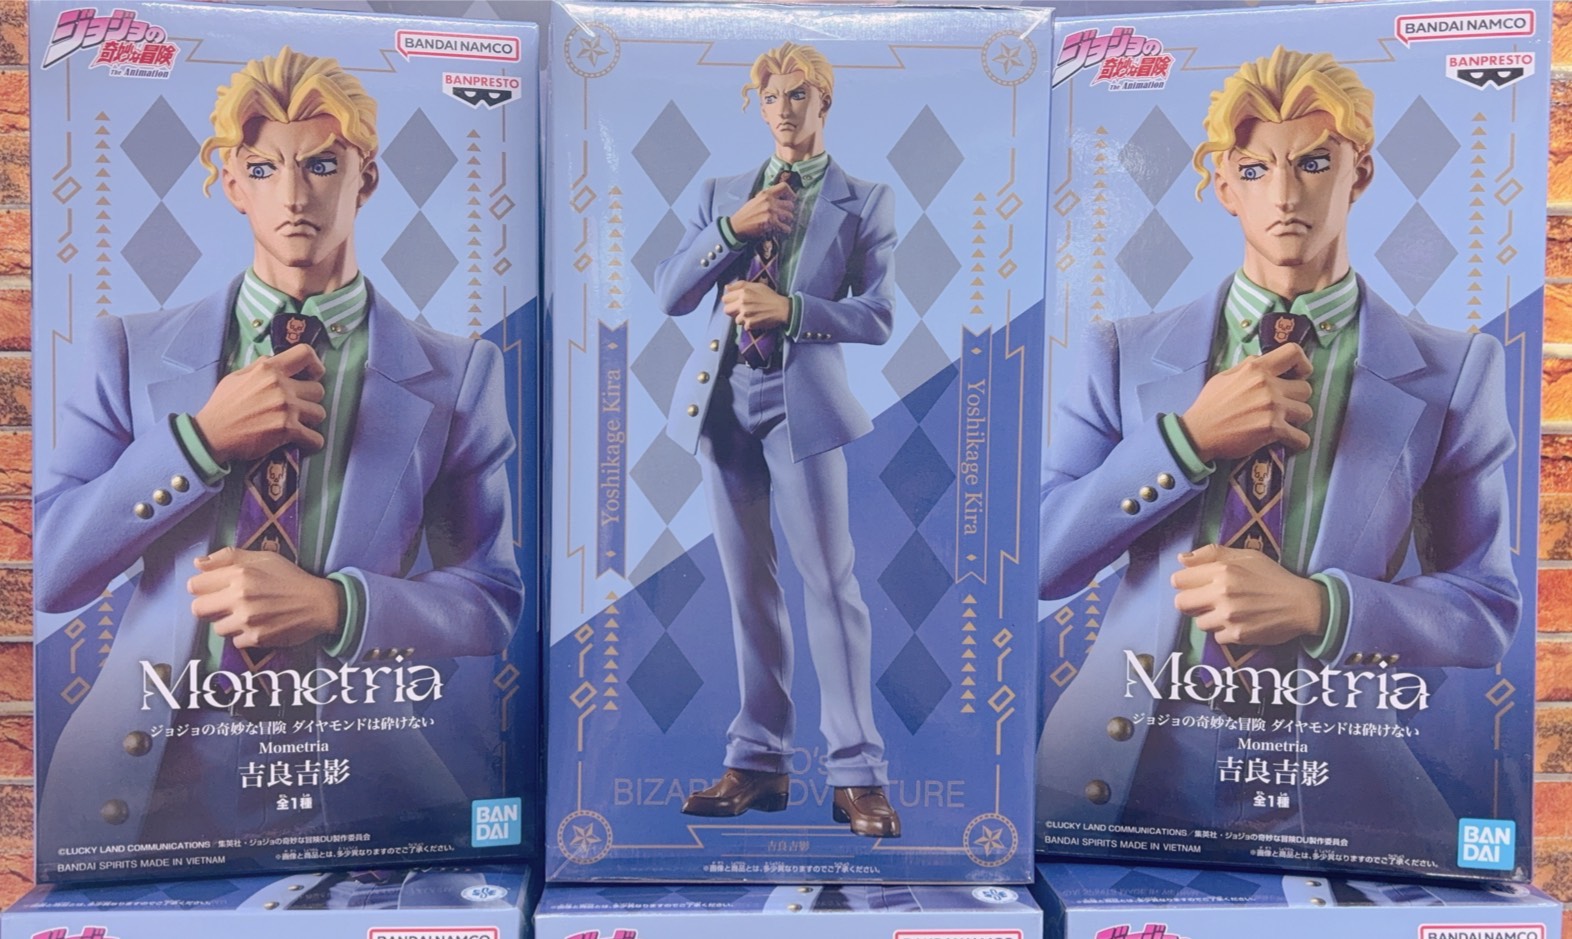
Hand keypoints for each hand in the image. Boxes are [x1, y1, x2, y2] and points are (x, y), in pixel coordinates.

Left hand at [188, 547, 342, 648]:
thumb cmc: (290, 577)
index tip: (213, 588)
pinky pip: (235, 641)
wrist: (319, 603)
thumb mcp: (263, 558)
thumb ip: (228, 557)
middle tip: (224, 605)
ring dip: (228, 622)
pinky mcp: (256, 638)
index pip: (194, 586)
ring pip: (216, 628)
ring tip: (245, 615)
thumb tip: (198, 564)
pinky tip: (257, 626)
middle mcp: (240, 597)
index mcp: (239, 574)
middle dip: (209, 607)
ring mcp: (247, 620)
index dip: (203, 587)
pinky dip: (244, 636)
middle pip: (198, 609)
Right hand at [193, 344, 326, 463]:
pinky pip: (316, 438)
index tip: (313, 376)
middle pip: (318, 390)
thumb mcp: (238, 376)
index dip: (315, 365)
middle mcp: (280, 385)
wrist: (212, 434)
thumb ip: (261, 367)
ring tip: (297, 424)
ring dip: (310, 420)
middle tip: (297, 407)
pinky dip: (312, 442)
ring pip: (320, 413)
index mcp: (269, 368)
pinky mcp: (287, 430)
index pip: (306, 353)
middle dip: (310, 399)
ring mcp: (286, 408)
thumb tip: (278, 361)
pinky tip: (303, 441)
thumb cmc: (224, 405)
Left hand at [723, 281, 791, 330]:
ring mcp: (745, 315)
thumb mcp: (756, 285)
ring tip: (751, 315)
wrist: (781, 308)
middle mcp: (742, 303)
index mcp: (743, 292)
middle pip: (726, 310)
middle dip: (732, 311)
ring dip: (742, 319)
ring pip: (736, 320)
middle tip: (740, 310)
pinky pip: (744, 326)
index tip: (735, 302)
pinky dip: (749, 325)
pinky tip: (756, 319)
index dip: (730, 300)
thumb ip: (739, 285)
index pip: (725, 299)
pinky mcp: (750, 324)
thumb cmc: (770, 296)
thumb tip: (726, 287)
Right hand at [728, 181, 795, 239]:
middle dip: (787, 211)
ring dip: (786, 222)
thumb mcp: (756, 200)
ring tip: (780, 224)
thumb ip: (769, 198)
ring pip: (790, 216)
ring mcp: (771, 212)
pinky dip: (784, 231)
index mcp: (765, 193)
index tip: (792, 199)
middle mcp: (769, 201)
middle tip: (782, 217)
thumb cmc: (746, 214)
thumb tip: (783, 198)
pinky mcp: (771, 223)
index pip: (784, 187)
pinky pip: (786, 228)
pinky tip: (779, 231)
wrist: (737, 226)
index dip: (791, 193)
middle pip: (790, 205)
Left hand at [1171, 544, 1324, 645]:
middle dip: (1190, 602)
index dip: (1185, 582)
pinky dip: (1224, 632)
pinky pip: (1216, 637)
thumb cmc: (1272, 576)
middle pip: (1181, 603)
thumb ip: (1211, 554)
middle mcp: (1222, 594)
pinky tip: (1239, 622)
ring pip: (1198, 622)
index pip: (1178, 580)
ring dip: (1209, 618)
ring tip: (1228, 611)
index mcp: (1222, 571)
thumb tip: (1181, 559)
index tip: (1196, 584)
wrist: (1301, 604)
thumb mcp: (1245, 556)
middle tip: (1206, 600)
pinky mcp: (1237, 635)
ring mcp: (1229, 617)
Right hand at [1180, 342, 1312, 462]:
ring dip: (1297, 419)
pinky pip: (1302, 437)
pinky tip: (1289, 441)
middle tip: (1284, 406)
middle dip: (1297, 398)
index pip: (1294, 353)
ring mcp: (1272, 407)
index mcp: (1256, 368)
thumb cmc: (1210, 404)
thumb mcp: (1225, 376)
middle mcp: (1268, 385)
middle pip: (1306, 388)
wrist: (1198, 432)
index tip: (1298, 376)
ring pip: (1306, 412)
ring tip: (1284, 424)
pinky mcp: (1273, 429)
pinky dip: (1298, 442)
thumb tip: (1266, 365)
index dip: (1303, 365)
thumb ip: (1248, 368)